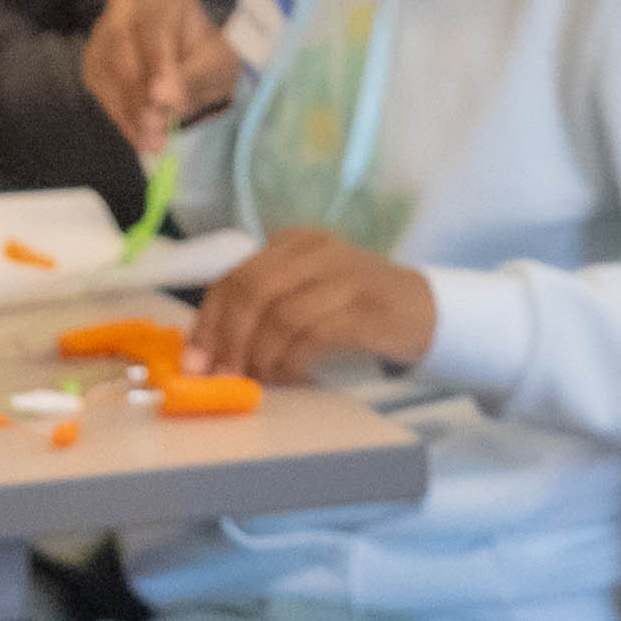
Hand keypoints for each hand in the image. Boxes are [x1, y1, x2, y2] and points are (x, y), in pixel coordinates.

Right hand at [83, 0, 250, 149]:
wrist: (192, 64)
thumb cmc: (209, 57)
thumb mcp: (218, 65)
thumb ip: (195, 78)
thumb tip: (165, 99)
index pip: (153, 24)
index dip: (159, 64)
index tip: (169, 101)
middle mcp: (125, 1)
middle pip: (122, 45)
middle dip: (141, 94)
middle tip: (159, 131)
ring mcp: (103, 28)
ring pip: (106, 68)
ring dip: (130, 110)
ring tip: (153, 141)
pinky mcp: (93, 57)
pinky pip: (99, 87)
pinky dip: (120, 115)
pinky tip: (140, 135)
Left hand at [189, 231, 439, 382]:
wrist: (425, 312)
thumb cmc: (354, 310)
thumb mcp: (305, 296)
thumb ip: (260, 313)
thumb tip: (206, 355)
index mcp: (293, 243)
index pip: (233, 278)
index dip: (207, 323)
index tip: (195, 362)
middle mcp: (315, 251)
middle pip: (251, 290)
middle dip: (228, 339)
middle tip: (223, 375)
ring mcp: (343, 275)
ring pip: (279, 313)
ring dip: (260, 354)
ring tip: (263, 377)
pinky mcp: (365, 307)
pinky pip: (312, 335)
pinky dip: (292, 361)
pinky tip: (292, 376)